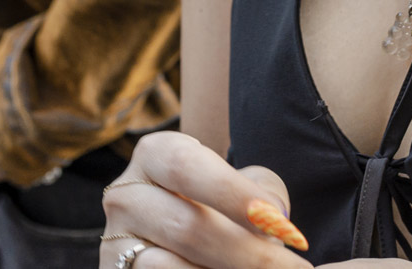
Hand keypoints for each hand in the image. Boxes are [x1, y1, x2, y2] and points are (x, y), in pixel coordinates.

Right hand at [99, 132, 324, 268]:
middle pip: (188, 227)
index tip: (281, 222)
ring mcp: (114, 243)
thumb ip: (262, 192)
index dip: (235, 194)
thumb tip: (274, 219)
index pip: (188, 168)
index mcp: (155, 155)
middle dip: (251, 254)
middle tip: (297, 268)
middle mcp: (125, 196)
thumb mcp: (244, 187)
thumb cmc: (225, 208)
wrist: (182, 242)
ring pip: (171, 268)